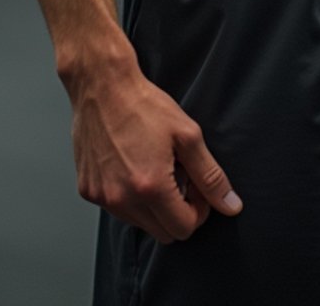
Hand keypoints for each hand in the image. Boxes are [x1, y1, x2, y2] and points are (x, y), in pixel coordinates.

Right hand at [72, 66, 242, 241]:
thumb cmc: (144, 105)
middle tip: (179, 178)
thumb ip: (211, 176)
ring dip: (153, 206)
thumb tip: (231, 206)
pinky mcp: (87, 190)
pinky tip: (132, 165)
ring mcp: (102, 197)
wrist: (102, 86)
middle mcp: (123, 199)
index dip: (198, 211)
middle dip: (177, 212)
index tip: (196, 187)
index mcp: (151, 187)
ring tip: (155, 168)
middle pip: (162, 233)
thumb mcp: (188, 135)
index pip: (184, 229)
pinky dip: (129, 196)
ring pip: (139, 223)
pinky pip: (116, 209)